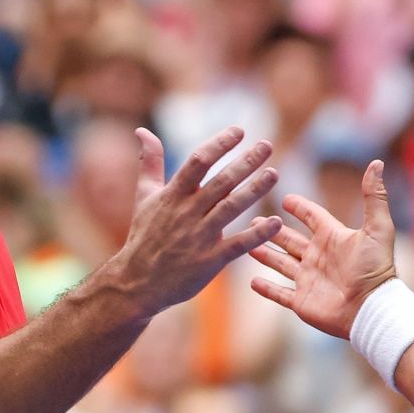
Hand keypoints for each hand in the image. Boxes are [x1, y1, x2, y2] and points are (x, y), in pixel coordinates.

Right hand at [110, 128, 282, 317]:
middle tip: (267, 145)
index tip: (239, 131)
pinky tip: (276, 221)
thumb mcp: (144, 196)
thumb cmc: (144, 236)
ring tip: (274, 173)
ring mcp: (199, 237)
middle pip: (221, 182)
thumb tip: (142, 130)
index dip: (219, 144)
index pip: (198, 162)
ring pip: (231, 208)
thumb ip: (149, 162)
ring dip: (255, 190)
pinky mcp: (210, 261)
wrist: (137, 282)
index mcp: (172, 195)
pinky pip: (238, 245)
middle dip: (245, 162)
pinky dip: (257, 234)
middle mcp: (186, 213)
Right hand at [248, 160, 396, 340]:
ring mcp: (308, 280)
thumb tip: (376, 163)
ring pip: (280, 263)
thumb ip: (374, 196)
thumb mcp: (377, 228)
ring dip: (264, 253)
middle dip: (272, 229)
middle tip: (253, 218)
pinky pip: (280, 293)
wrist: (371, 309)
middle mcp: (318, 258)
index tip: (286, 197)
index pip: (313, 217)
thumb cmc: (376, 269)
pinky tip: (251, 281)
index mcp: (333, 238)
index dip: (300, 207)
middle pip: (290, 239)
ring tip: (246, 242)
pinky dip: (266, 289)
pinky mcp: (302, 302)